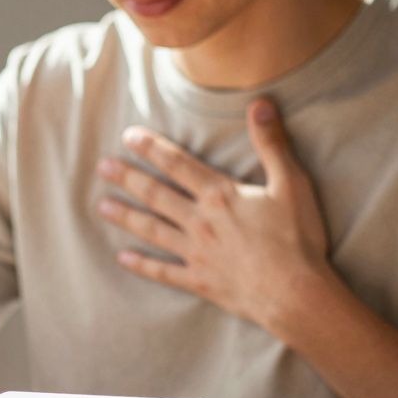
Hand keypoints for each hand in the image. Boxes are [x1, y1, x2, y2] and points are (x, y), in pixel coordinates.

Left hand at [95, 98, 331, 328]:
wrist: (296, 294)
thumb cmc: (297, 239)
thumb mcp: (291, 184)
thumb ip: (272, 143)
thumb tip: (260, 103)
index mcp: (219, 195)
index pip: (177, 164)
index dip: (152, 148)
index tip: (128, 136)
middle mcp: (200, 221)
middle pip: (156, 194)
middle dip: (127, 178)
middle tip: (102, 167)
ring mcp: (196, 253)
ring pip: (151, 230)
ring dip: (126, 217)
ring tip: (101, 207)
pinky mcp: (199, 281)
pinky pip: (163, 272)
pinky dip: (141, 265)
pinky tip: (122, 258)